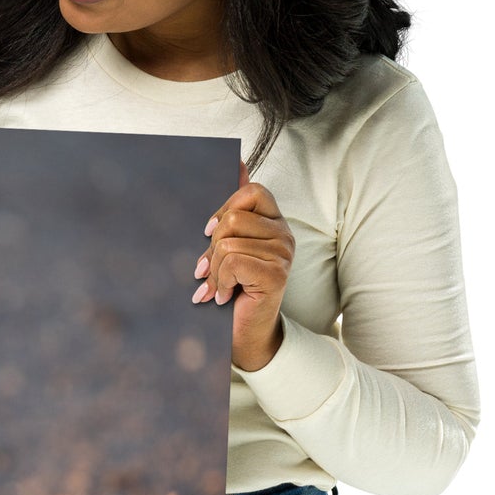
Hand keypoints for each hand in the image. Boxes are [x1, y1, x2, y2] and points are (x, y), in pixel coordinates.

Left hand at [191, 160, 293, 371]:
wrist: (244, 333)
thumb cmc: (234, 288)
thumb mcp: (228, 244)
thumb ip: (234, 208)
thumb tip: (237, 161)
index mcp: (274, 222)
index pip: (252, 191)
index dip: (225, 208)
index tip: (209, 233)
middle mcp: (284, 234)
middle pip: (234, 218)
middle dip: (212, 247)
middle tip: (209, 269)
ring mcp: (283, 254)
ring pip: (229, 243)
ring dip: (214, 270)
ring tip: (217, 286)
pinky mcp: (276, 274)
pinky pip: (233, 261)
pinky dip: (220, 282)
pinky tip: (223, 296)